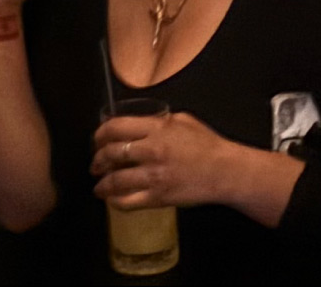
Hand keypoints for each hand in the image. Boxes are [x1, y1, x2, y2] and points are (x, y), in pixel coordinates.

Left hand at [90, 110, 237, 210]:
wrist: (225, 171)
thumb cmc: (207, 144)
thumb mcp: (183, 120)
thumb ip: (159, 121)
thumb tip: (141, 123)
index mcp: (156, 128)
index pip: (115, 127)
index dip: (100, 134)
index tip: (97, 139)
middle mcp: (151, 150)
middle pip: (111, 153)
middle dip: (97, 159)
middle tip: (95, 164)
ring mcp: (153, 175)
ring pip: (115, 180)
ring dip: (102, 183)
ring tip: (99, 185)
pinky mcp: (158, 197)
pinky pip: (128, 202)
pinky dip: (115, 201)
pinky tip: (112, 200)